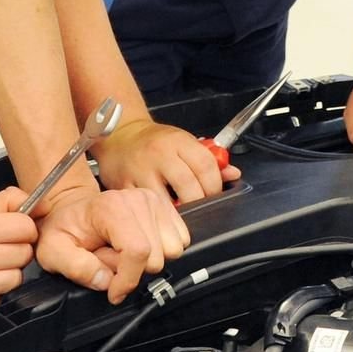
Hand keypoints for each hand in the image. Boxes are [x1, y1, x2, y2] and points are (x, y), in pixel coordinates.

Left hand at [34, 181, 189, 303]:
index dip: (127, 280)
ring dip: (148, 261)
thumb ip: (76, 268)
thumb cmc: (66, 229)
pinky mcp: (166, 207)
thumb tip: (105, 281)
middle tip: (110, 261)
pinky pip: (181, 242)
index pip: (138, 251)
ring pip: (172, 251)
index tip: (114, 291)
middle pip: (157, 256)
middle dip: (134, 269)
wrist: (74, 210)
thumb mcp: (53, 252)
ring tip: (123, 252)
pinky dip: (161, 250)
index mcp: (111, 207)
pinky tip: (138, 245)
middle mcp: (138, 200)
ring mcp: (155, 202)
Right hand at [93, 117, 237, 204]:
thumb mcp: (184, 143)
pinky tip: (160, 215)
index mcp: (178, 141)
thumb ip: (210, 160)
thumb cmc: (155, 141)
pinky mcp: (123, 185)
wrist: (120, 135)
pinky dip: (155, 216)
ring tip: (181, 215)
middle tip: (198, 205)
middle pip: (188, 187)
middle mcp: (159, 154)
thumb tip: (233, 174)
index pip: (206, 166)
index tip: (214, 193)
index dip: (215, 185)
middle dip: (198, 202)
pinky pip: (144, 207)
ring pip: (165, 202)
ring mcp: (140, 170)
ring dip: (177, 214)